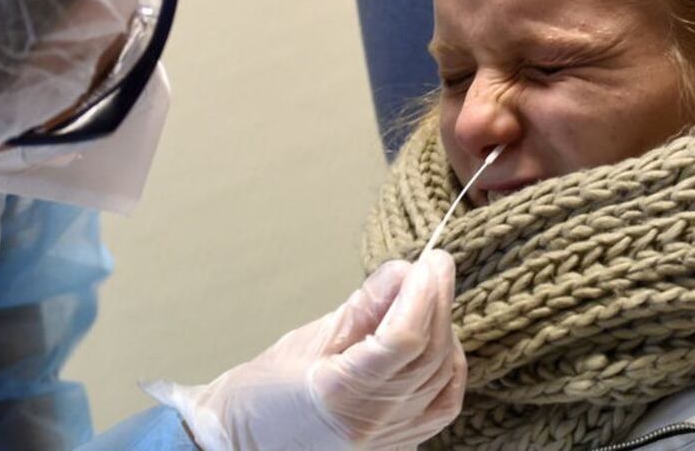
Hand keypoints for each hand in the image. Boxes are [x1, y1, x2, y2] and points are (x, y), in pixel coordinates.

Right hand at [147, 250, 465, 450]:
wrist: (245, 443)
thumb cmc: (264, 391)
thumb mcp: (307, 337)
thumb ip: (362, 306)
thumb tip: (402, 271)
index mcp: (339, 394)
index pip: (403, 340)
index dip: (423, 296)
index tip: (429, 261)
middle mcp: (371, 423)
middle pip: (428, 355)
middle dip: (438, 301)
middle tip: (437, 264)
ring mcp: (389, 440)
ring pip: (441, 377)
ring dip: (444, 329)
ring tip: (432, 294)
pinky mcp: (398, 443)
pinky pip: (442, 404)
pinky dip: (448, 367)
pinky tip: (440, 340)